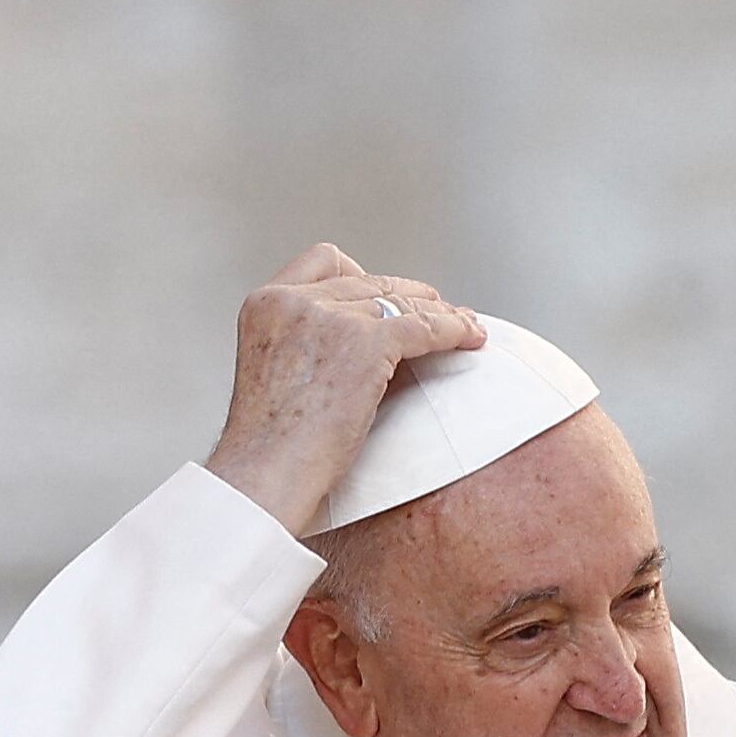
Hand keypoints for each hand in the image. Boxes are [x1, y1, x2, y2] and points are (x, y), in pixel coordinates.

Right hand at [202, 245, 487, 533]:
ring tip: (464, 325)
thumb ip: (305, 346)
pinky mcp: (365, 343)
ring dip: (439, 312)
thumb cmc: (269, 449)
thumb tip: (360, 344)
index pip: (323, 260)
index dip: (360, 274)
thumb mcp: (274, 375)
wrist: (264, 476)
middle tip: (436, 313)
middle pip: (370, 280)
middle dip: (408, 297)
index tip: (381, 297)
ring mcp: (329, 317)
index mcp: (266, 304)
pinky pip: (425, 325)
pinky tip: (471, 338)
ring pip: (401, 301)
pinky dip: (454, 329)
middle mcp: (294, 300)